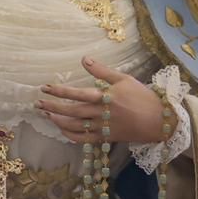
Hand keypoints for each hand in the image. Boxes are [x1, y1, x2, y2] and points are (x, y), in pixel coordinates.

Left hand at [37, 57, 177, 145]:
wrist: (159, 121)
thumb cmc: (142, 97)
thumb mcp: (124, 79)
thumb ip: (102, 71)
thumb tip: (84, 59)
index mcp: (106, 97)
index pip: (78, 94)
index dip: (60, 91)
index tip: (45, 87)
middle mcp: (102, 114)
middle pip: (73, 112)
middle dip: (54, 107)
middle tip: (38, 103)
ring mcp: (103, 128)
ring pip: (76, 127)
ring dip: (59, 121)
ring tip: (46, 114)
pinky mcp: (106, 138)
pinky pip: (84, 139)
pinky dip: (71, 135)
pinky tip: (61, 129)